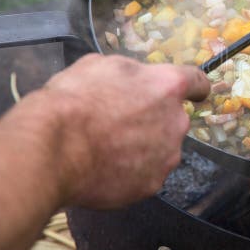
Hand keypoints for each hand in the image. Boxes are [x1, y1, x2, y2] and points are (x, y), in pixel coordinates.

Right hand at [33, 54, 209, 208]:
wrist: (52, 149)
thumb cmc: (73, 100)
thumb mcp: (100, 65)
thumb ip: (130, 72)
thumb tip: (135, 80)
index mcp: (168, 86)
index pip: (198, 83)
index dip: (194, 87)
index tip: (194, 92)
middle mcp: (177, 122)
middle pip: (173, 119)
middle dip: (153, 119)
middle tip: (118, 123)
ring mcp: (167, 157)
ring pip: (160, 148)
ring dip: (143, 147)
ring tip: (106, 149)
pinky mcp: (152, 185)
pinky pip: (145, 174)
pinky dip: (130, 172)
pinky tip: (104, 168)